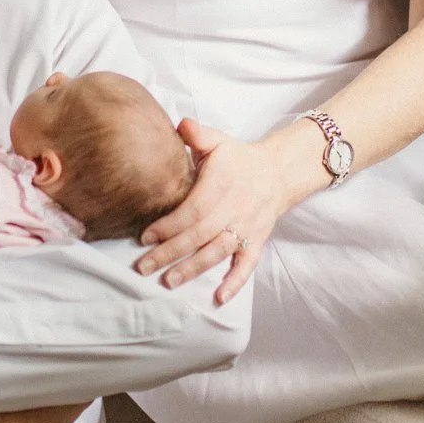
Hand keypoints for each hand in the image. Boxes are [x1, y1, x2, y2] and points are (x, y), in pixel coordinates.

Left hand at [135, 119, 321, 302]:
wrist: (279, 171)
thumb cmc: (239, 158)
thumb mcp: (219, 141)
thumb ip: (197, 133)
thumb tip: (178, 125)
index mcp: (221, 184)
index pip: (192, 209)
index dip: (169, 225)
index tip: (144, 236)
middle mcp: (234, 208)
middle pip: (199, 235)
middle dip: (170, 252)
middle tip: (144, 267)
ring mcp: (247, 227)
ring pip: (218, 252)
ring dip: (193, 269)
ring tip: (169, 281)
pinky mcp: (257, 241)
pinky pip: (247, 265)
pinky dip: (235, 282)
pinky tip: (219, 297)